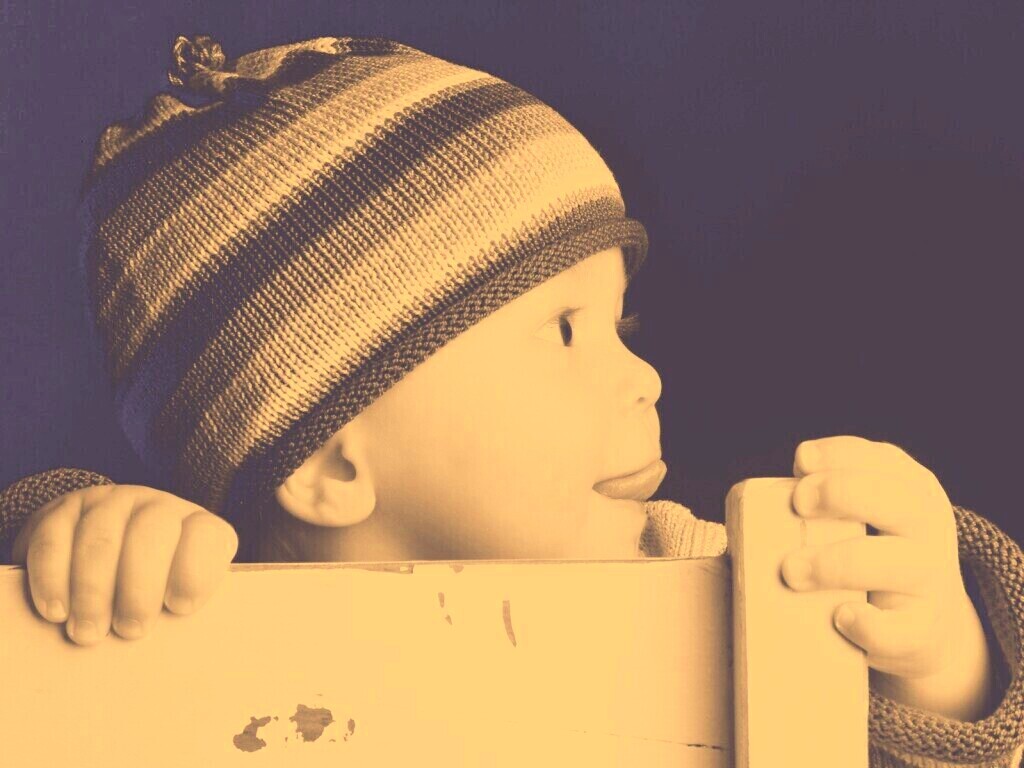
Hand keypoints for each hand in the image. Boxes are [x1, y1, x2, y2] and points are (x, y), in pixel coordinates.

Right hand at [10, 484, 237, 645]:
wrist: (93, 551)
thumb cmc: (147, 588)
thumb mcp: (172, 594)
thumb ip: (176, 611)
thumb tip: (168, 653)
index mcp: (196, 528)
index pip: (207, 536)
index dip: (194, 571)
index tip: (178, 608)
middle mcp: (157, 508)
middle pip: (151, 535)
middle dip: (139, 588)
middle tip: (130, 630)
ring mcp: (110, 503)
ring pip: (101, 539)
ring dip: (93, 591)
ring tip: (89, 632)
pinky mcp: (63, 511)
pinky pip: (54, 539)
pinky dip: (52, 578)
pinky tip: (56, 611)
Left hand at [781, 435, 993, 720]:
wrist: (927, 626)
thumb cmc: (867, 556)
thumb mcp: (858, 519)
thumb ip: (816, 503)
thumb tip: (736, 520)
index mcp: (909, 490)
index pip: (881, 460)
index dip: (840, 455)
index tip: (801, 462)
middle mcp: (926, 528)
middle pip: (894, 501)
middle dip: (842, 494)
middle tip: (798, 502)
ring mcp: (930, 581)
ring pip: (895, 564)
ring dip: (837, 563)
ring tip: (791, 571)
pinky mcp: (924, 632)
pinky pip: (901, 629)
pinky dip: (870, 624)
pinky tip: (841, 616)